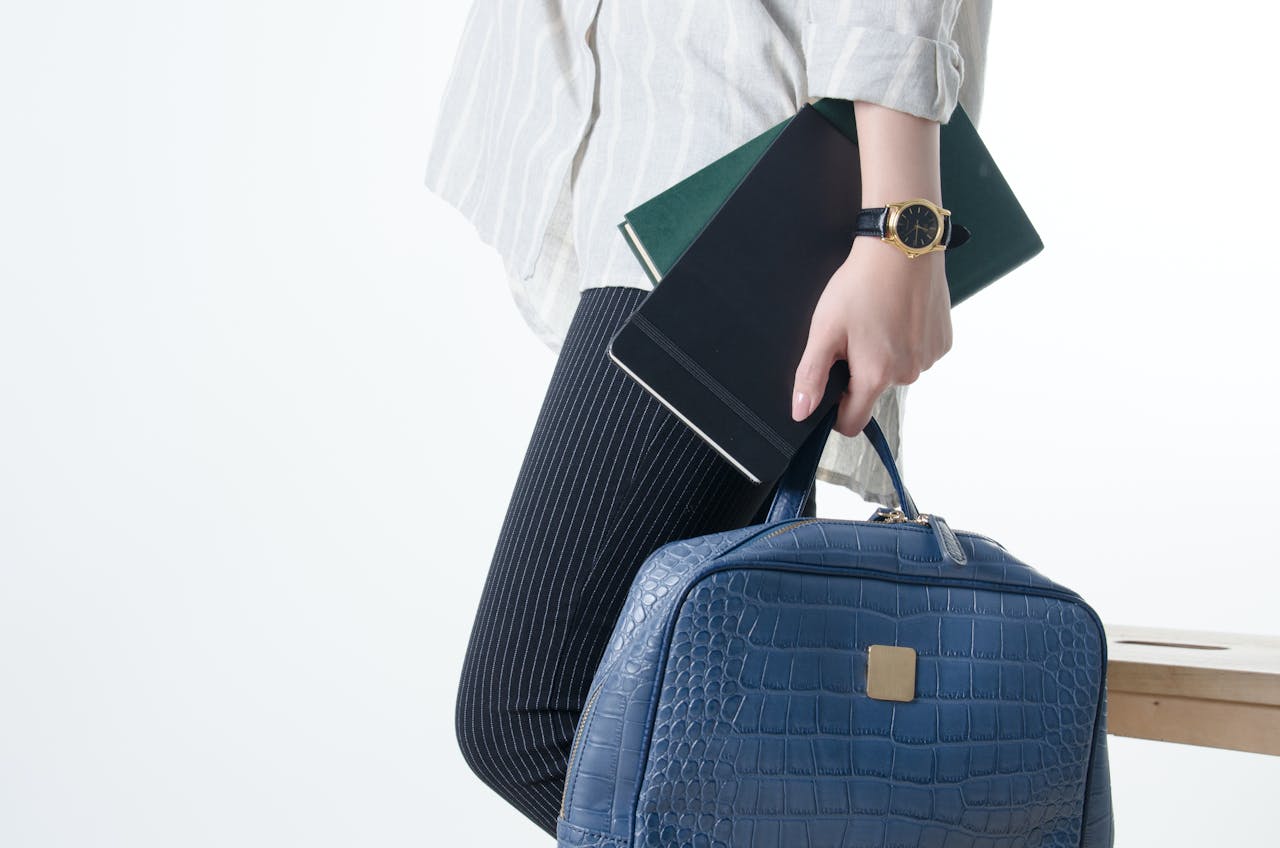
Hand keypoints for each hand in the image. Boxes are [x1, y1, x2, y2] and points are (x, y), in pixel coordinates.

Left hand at [789, 234, 952, 436]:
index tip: (831, 383)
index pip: (853, 422)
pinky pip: (917, 354)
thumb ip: (811, 375)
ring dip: (884, 354)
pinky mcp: (943, 341)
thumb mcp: (825, 329)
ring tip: (877, 318)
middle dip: (860, 371)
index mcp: (876, 376)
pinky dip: (905, 341)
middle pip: (874, 392)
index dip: (836, 410)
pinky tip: (898, 314)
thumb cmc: (861, 285)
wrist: (903, 246)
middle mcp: (907, 374)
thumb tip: (801, 411)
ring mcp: (928, 359)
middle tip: (854, 333)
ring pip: (897, 372)